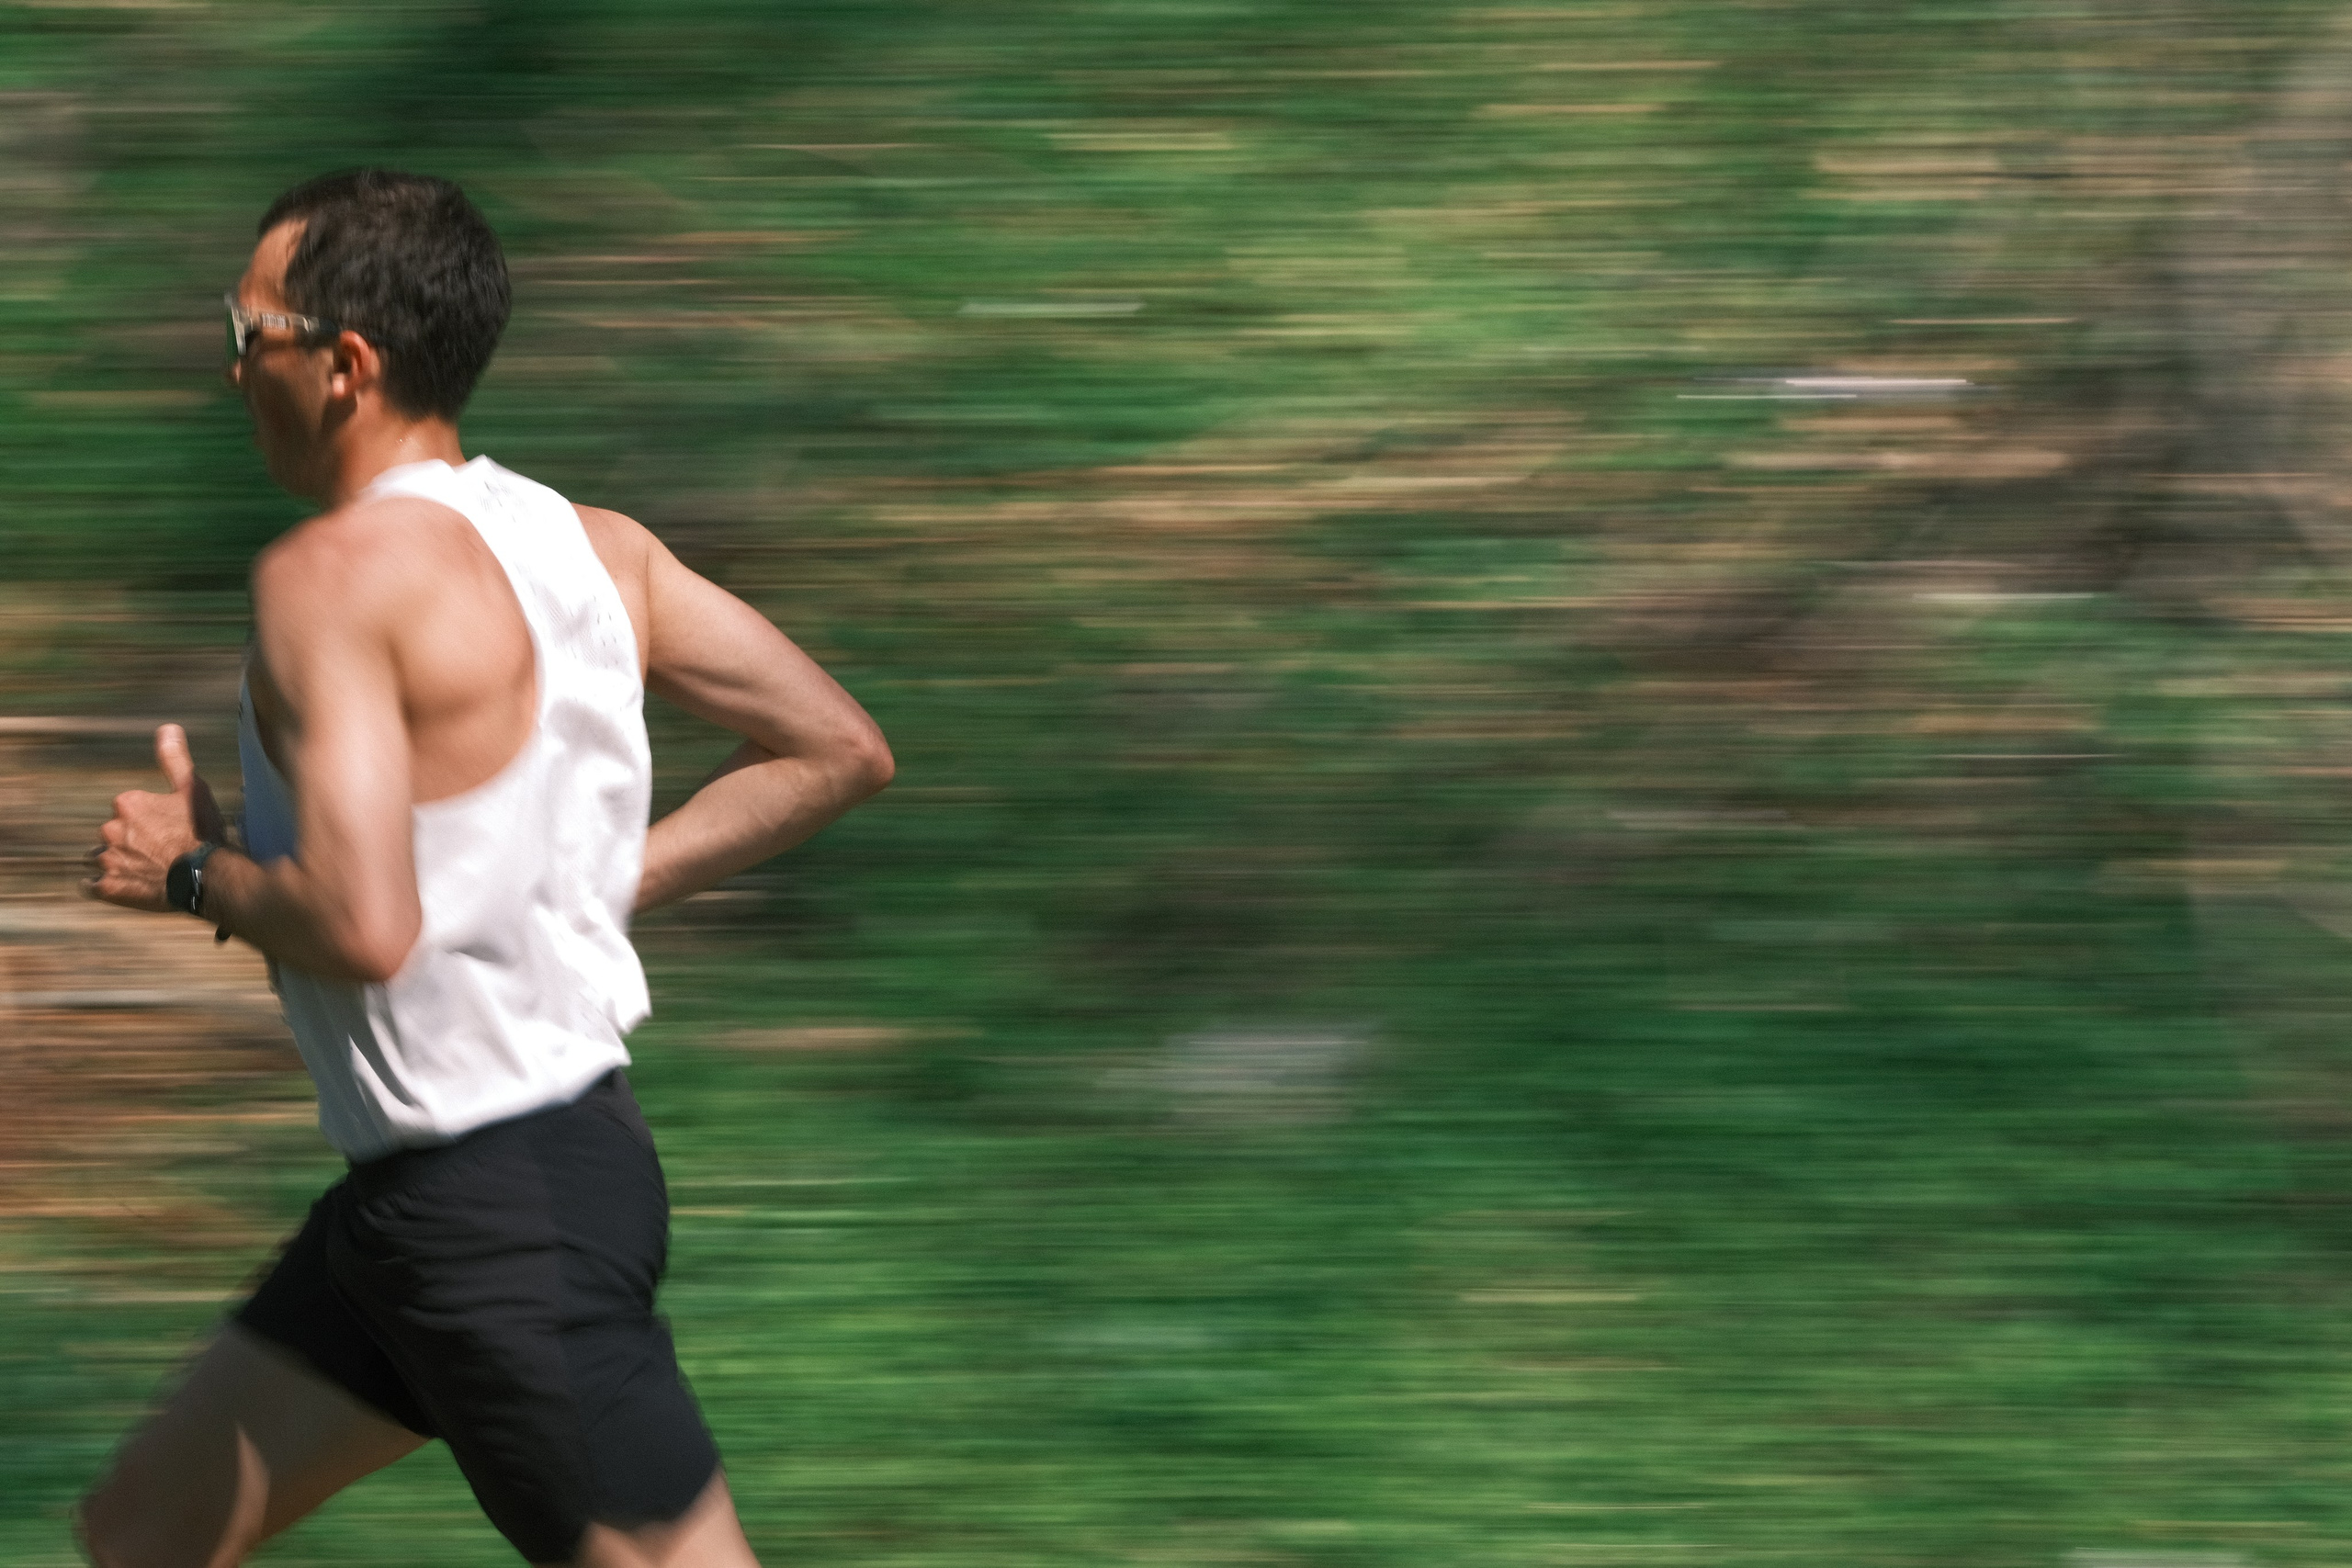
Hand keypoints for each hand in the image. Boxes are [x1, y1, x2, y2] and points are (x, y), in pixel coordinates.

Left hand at [83, 724, 226, 911]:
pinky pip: (92, 887)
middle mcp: (110, 829)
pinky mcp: (108, 888)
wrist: (208, 877)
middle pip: (112, 834)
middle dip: (128, 842)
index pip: (128, 810)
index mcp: (127, 804)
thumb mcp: (194, 790)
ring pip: (100, 859)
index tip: (167, 830)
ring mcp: (107, 860)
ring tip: (143, 872)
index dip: (148, 821)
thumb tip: (167, 728)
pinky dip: (102, 886)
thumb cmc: (202, 832)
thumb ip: (175, 759)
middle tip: (158, 854)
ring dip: (115, 863)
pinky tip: (122, 887)